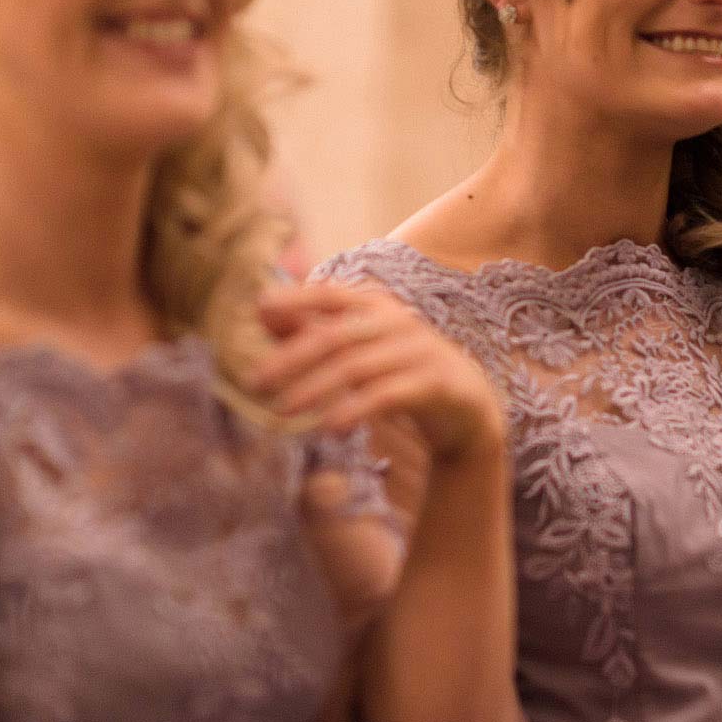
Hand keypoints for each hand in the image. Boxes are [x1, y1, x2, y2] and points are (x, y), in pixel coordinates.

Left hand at [251, 280, 504, 462]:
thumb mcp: (357, 349)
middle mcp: (398, 322)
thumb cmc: (401, 373)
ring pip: (357, 366)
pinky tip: (329, 426)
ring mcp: (419, 352)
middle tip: (254, 383)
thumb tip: (261, 309)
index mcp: (377, 307)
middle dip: (292, 358)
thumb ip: (312, 330)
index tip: (259, 310)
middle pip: (336, 335)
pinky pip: (388, 395)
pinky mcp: (436, 384)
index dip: (296, 299)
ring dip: (315, 388)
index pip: (331, 295)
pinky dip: (355, 408)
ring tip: (283, 410)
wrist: (467, 408)